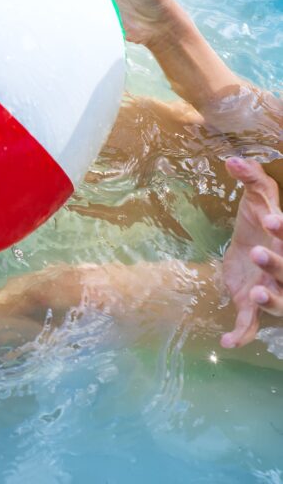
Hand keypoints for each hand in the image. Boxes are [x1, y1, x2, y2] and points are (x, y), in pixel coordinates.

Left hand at [220, 157, 282, 347]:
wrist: (254, 252)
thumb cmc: (260, 224)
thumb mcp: (257, 199)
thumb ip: (249, 179)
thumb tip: (232, 159)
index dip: (282, 228)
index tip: (270, 218)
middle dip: (277, 263)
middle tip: (260, 252)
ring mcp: (271, 291)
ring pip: (275, 301)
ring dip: (268, 300)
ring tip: (254, 294)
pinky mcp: (252, 308)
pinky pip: (249, 325)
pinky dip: (240, 335)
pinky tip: (227, 344)